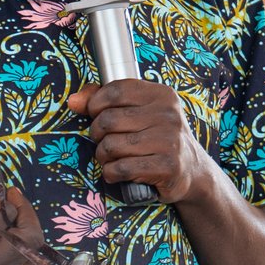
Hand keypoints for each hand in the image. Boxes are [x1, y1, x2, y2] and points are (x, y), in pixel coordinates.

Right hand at [0, 177, 48, 264]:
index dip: (9, 201)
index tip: (4, 195)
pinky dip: (28, 261)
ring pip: (32, 257)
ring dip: (27, 238)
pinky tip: (13, 250)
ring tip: (11, 228)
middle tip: (11, 208)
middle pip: (29, 237)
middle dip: (24, 217)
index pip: (7, 215)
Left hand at [69, 79, 211, 205]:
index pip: (115, 91)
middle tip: (104, 142)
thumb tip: (73, 101)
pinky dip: (111, 173)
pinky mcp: (168, 166)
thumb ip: (105, 100)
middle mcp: (168, 115)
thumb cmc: (157, 137)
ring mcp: (170, 141)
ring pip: (112, 146)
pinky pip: (121, 168)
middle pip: (109, 120)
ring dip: (103, 157)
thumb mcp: (139, 112)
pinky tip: (117, 173)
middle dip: (97, 135)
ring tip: (111, 159)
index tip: (95, 115)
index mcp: (162, 95)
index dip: (96, 104)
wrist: (191, 170)